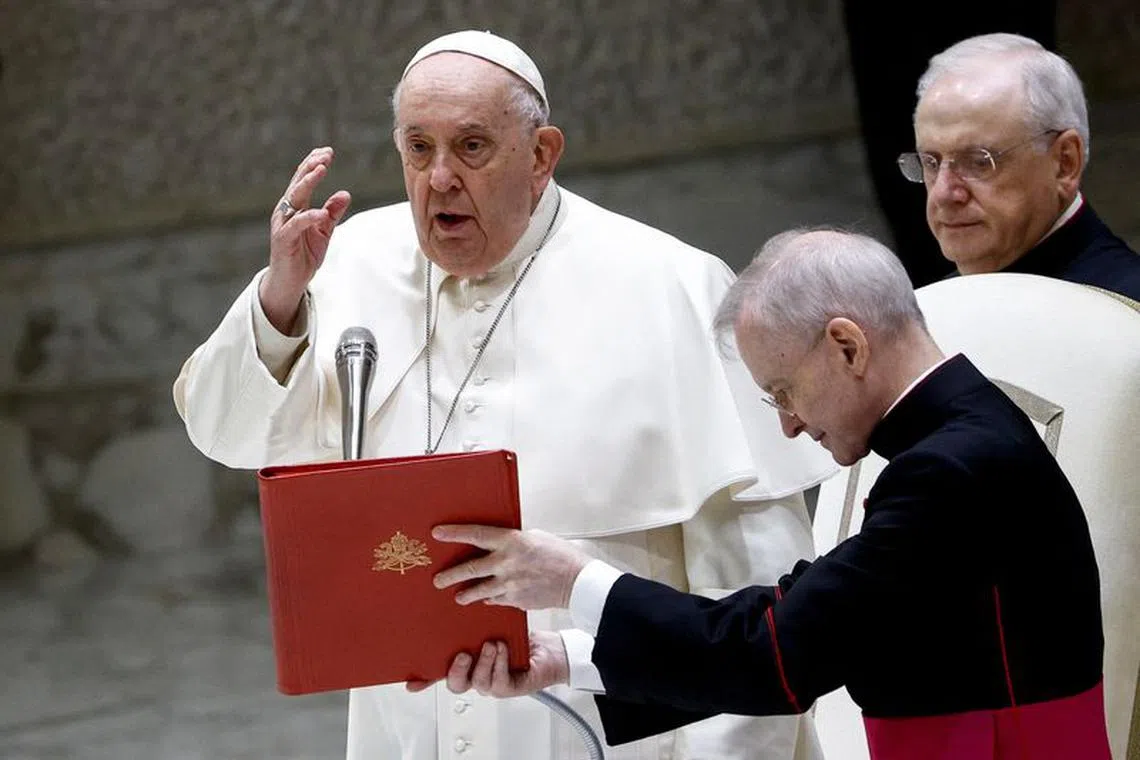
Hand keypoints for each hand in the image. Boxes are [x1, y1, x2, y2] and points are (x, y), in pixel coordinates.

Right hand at [260, 146, 351, 333]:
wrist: (290, 280)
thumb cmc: (304, 254)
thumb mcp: (324, 231)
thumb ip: (333, 212)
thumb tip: (345, 193)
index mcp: (296, 206)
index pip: (304, 179)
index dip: (314, 164)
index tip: (328, 151)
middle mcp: (287, 211)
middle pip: (298, 183)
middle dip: (311, 167)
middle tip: (325, 155)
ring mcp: (283, 224)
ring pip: (294, 198)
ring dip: (308, 182)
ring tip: (321, 170)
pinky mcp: (283, 239)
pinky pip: (296, 225)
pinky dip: (308, 217)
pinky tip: (320, 212)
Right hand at [405, 631, 569, 696]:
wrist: (551, 649)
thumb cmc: (519, 636)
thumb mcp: (490, 623)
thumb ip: (471, 619)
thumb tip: (455, 594)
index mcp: (469, 661)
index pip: (441, 673)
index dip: (424, 679)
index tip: (410, 681)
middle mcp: (478, 675)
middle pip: (455, 684)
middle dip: (456, 671)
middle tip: (463, 654)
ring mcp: (492, 683)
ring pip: (477, 683)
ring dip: (483, 663)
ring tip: (490, 644)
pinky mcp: (510, 688)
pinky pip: (498, 683)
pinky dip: (499, 665)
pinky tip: (502, 649)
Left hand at [432, 526, 590, 609]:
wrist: (576, 581)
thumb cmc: (559, 555)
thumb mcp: (535, 537)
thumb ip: (513, 541)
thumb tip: (498, 545)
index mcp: (511, 541)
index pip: (475, 535)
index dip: (454, 533)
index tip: (437, 533)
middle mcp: (506, 563)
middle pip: (469, 569)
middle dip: (450, 576)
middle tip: (438, 580)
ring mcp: (509, 584)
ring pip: (479, 591)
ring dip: (466, 595)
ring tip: (458, 597)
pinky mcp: (515, 600)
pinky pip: (496, 600)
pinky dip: (491, 599)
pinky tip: (487, 599)